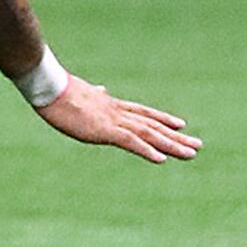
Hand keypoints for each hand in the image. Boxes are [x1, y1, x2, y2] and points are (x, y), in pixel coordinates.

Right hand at [33, 74, 198, 162]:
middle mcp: (118, 112)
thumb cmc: (58, 90)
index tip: (180, 125)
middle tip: (198, 145)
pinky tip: (161, 159)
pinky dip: (147, 150)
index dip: (163, 120)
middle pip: (153, 125)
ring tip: (191, 153)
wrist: (49, 87)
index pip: (144, 113)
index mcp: (112, 105)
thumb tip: (101, 90)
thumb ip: (95, 95)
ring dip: (171, 145)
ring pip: (149, 134)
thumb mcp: (81, 93)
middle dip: (176, 137)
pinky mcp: (104, 130)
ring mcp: (113, 120)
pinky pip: (131, 142)